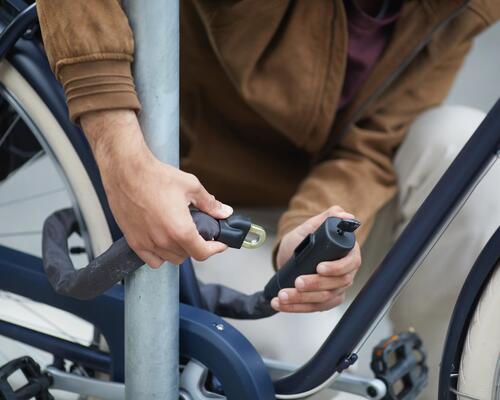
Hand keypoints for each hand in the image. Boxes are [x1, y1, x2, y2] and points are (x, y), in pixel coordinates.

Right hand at [80, 109, 232, 266]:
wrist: (126, 171)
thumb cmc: (156, 176)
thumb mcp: (191, 186)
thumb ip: (210, 203)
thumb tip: (224, 212)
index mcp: (180, 230)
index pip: (203, 253)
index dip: (215, 249)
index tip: (219, 243)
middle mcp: (163, 241)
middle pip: (188, 255)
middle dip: (198, 245)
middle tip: (200, 232)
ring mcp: (147, 243)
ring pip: (171, 259)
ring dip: (180, 250)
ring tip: (181, 234)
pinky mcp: (133, 241)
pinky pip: (152, 260)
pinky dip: (160, 255)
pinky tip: (163, 241)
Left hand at [272, 206, 360, 312]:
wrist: (289, 254)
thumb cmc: (302, 239)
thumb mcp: (310, 226)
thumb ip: (327, 217)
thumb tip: (343, 214)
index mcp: (347, 254)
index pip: (351, 263)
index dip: (337, 267)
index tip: (319, 267)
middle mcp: (345, 274)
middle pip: (336, 285)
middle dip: (315, 285)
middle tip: (297, 281)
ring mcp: (335, 289)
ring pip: (323, 299)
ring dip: (301, 300)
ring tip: (282, 295)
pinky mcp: (324, 301)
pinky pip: (312, 308)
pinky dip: (294, 308)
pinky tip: (280, 304)